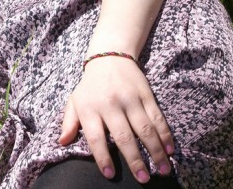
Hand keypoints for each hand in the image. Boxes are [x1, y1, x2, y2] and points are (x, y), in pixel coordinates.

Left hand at [58, 56, 173, 182]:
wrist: (109, 56)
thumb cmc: (91, 86)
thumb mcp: (75, 101)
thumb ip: (68, 122)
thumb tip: (62, 142)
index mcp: (90, 108)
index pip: (95, 137)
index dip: (102, 157)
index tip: (110, 174)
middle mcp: (110, 104)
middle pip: (123, 136)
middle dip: (134, 160)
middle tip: (143, 180)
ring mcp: (130, 98)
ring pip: (145, 128)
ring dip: (156, 151)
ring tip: (164, 170)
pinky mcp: (145, 94)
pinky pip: (157, 117)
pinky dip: (165, 134)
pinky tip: (170, 150)